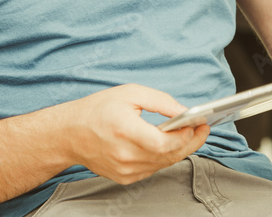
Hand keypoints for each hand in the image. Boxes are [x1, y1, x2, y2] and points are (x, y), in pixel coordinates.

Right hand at [59, 83, 209, 184]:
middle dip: (190, 142)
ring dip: (180, 150)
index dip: (184, 136)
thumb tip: (184, 110)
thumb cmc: (98, 110)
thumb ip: (161, 101)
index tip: (198, 124)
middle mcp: (124, 155)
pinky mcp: (124, 177)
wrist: (69, 134)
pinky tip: (171, 144)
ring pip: (163, 164)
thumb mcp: (131, 93)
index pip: (163, 143)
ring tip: (190, 134)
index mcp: (124, 131)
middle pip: (167, 155)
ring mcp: (124, 170)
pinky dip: (164, 157)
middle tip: (203, 129)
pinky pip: (153, 169)